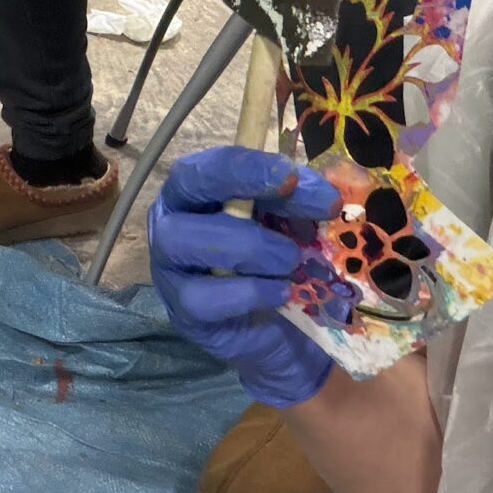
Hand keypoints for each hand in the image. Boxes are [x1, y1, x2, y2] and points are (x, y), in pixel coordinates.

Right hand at [148, 146, 340, 407]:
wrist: (271, 328)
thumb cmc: (271, 259)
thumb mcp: (287, 220)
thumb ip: (297, 200)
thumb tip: (324, 194)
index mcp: (194, 189)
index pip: (208, 164)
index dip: (245, 165)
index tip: (289, 175)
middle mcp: (170, 219)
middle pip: (189, 188)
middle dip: (247, 193)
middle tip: (298, 208)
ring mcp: (169, 267)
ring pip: (189, 241)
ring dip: (251, 248)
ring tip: (290, 261)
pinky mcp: (182, 311)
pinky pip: (205, 296)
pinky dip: (249, 292)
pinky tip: (279, 293)